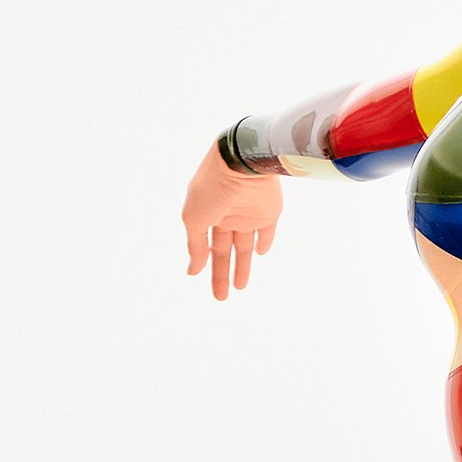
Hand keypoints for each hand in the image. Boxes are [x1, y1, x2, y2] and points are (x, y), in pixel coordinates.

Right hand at [182, 142, 281, 300]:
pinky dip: (265, 241)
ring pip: (245, 246)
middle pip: (224, 250)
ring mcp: (248, 213)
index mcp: (205, 213)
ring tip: (239, 288)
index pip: (204, 245)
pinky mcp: (269, 211)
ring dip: (242, 266)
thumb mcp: (194, 219)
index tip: (196, 278)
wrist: (242, 163)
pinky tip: (261, 252)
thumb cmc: (211, 188)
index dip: (201, 263)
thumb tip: (192, 271)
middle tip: (220, 298)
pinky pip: (267, 230)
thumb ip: (195, 246)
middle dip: (221, 274)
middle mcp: (226, 214)